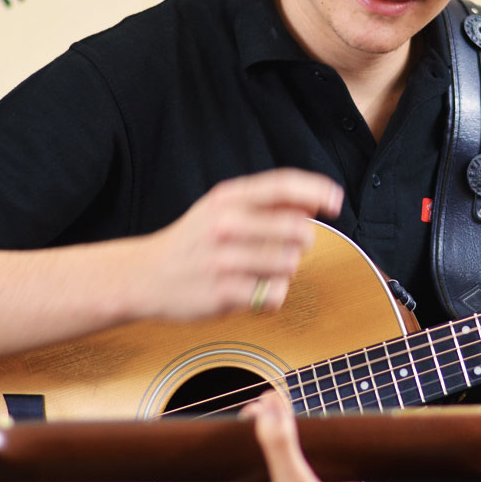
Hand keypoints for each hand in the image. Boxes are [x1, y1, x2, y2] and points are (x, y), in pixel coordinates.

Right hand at [129, 168, 342, 321]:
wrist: (144, 275)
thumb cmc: (193, 240)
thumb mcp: (220, 207)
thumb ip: (264, 202)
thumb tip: (312, 203)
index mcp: (226, 198)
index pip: (282, 186)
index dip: (317, 191)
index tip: (336, 202)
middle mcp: (224, 224)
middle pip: (296, 229)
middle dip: (303, 241)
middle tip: (291, 246)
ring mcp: (223, 260)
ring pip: (289, 264)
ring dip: (287, 270)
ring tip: (265, 270)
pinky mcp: (223, 293)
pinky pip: (274, 294)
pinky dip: (272, 295)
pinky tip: (255, 290)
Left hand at [223, 391, 363, 481]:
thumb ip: (279, 447)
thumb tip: (266, 404)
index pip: (237, 457)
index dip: (243, 432)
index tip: (256, 406)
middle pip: (266, 454)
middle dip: (273, 430)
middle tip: (278, 402)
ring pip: (296, 458)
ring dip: (302, 439)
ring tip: (304, 417)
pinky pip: (324, 466)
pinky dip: (327, 452)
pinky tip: (333, 437)